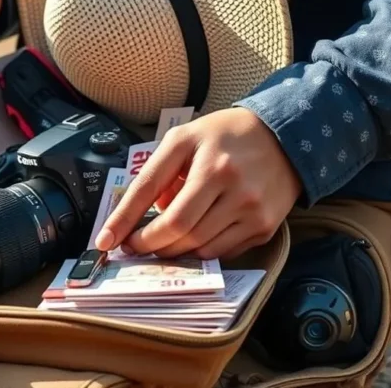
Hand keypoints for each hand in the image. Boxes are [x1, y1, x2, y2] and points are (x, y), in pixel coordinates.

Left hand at [94, 107, 301, 260]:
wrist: (285, 137)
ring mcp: (250, 208)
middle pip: (176, 229)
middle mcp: (228, 182)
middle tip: (135, 246)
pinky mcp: (264, 226)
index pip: (151, 193)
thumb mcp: (185, 139)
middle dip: (149, 243)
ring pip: (199, 247)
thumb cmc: (225, 137)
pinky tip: (195, 239)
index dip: (124, 220)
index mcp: (202, 156)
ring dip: (174, 251)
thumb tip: (146, 215)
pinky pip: (223, 252)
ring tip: (163, 243)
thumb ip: (159, 172)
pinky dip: (202, 251)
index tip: (105, 241)